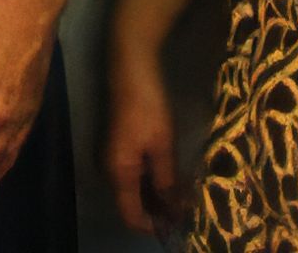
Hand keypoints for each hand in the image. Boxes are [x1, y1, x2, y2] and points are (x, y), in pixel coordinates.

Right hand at [105, 42, 180, 232]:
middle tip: (186, 212)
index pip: (130, 214)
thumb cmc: (147, 106)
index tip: (176, 228)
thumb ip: (165, 179)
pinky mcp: (121, 146)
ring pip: (134, 188)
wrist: (131, 69)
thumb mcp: (162, 144)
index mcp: (118, 172)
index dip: (151, 226)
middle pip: (131, 203)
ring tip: (184, 197)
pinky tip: (172, 178)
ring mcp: (115, 157)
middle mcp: (112, 169)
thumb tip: (173, 208)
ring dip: (156, 196)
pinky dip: (152, 181)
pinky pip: (135, 174)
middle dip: (157, 212)